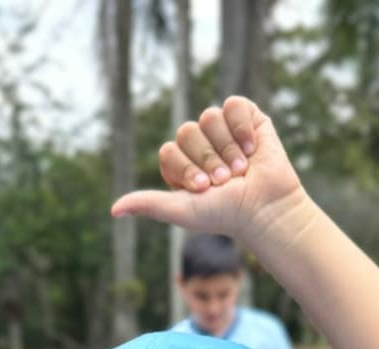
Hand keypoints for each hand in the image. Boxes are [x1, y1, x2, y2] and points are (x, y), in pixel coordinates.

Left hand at [111, 96, 304, 244]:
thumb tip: (113, 211)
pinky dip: (242, 128)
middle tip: (224, 181)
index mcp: (182, 165)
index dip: (186, 168)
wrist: (265, 208)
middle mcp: (200, 145)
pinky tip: (252, 149)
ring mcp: (224, 130)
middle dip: (207, 159)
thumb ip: (148, 204)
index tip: (204, 189)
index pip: (169, 150)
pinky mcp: (248, 118)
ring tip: (241, 170)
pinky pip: (233, 105)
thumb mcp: (182, 210)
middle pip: (187, 131)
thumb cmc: (225, 214)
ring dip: (226, 149)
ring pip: (209, 117)